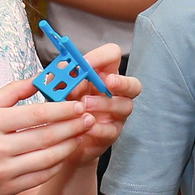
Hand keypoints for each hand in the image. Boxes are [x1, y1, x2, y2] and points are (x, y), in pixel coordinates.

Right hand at [0, 77, 97, 194]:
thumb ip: (11, 92)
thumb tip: (41, 78)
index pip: (37, 114)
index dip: (63, 109)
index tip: (79, 104)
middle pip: (47, 136)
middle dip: (73, 126)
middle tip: (90, 118)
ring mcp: (3, 171)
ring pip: (48, 158)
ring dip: (70, 146)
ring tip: (81, 135)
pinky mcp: (7, 189)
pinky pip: (41, 176)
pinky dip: (57, 164)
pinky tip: (64, 153)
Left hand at [54, 43, 139, 163]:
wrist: (63, 138)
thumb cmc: (67, 106)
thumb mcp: (60, 87)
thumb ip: (61, 76)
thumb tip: (62, 67)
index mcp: (104, 75)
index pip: (112, 56)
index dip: (102, 56)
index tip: (85, 62)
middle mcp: (116, 93)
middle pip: (133, 84)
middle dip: (122, 82)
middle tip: (107, 82)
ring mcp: (117, 114)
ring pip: (124, 106)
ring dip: (104, 104)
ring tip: (84, 105)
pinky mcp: (111, 133)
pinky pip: (111, 130)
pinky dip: (97, 127)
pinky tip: (85, 126)